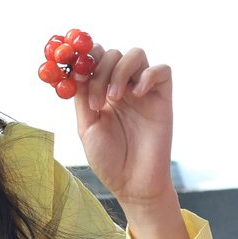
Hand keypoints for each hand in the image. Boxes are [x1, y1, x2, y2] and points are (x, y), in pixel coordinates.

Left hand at [75, 44, 187, 238]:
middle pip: (113, 53)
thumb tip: (74, 70)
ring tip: (114, 98)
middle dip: (99, 70)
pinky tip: (136, 95)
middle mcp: (123, 87)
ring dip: (120, 70)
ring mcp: (144, 91)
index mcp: (102, 92)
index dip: (85, 57)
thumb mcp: (86, 127)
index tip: (74, 72)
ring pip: (136, 54)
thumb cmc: (109, 160)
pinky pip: (162, 70)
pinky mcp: (163, 98)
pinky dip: (147, 75)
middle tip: (97, 100)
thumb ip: (82, 97)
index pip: (95, 58)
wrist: (133, 184)